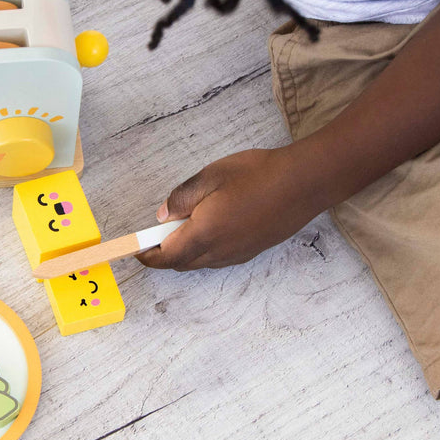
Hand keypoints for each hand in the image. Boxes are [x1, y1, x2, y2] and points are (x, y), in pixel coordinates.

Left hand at [138, 146, 330, 271]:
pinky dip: (205, 250)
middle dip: (165, 254)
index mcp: (204, 233)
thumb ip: (182, 197)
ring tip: (186, 223)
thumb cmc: (258, 174)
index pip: (166, 257)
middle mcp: (220, 252)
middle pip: (182, 264)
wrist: (304, 183)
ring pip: (201, 263)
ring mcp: (238, 254)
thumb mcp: (211, 176)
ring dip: (186, 251)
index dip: (147, 256)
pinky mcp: (252, 251)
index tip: (135, 249)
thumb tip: (163, 215)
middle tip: (157, 232)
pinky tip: (211, 225)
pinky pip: (219, 258)